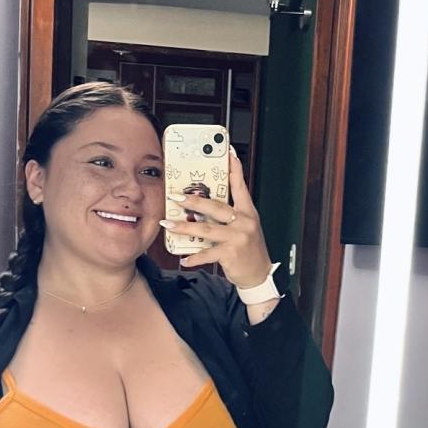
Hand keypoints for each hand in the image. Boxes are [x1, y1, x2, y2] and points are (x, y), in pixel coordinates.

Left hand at [160, 147, 273, 289]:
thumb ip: (228, 215)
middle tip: (175, 196)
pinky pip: (207, 254)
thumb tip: (201, 205)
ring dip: (185, 227)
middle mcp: (244, 222)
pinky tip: (183, 259)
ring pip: (207, 229)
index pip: (240, 186)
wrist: (259, 275)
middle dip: (193, 201)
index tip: (228, 152)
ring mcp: (238, 238)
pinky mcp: (231, 254)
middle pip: (216, 207)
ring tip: (168, 224)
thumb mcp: (244, 227)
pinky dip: (194, 257)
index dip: (234, 169)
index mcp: (247, 212)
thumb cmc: (248, 249)